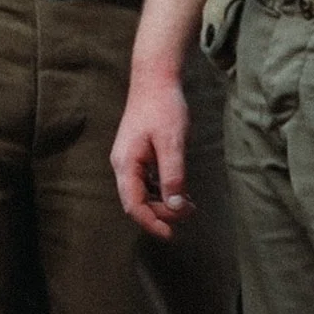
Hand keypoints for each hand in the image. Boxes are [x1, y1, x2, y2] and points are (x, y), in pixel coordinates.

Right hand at [111, 77, 197, 239]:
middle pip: (137, 202)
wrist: (155, 79)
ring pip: (143, 193)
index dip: (151, 223)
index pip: (133, 205)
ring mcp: (129, 160)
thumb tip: (177, 207)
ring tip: (189, 203)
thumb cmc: (163, 107)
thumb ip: (173, 176)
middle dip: (163, 212)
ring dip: (164, 203)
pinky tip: (181, 189)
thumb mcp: (172, 143)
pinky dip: (163, 190)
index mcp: (126, 164)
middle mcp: (123, 164)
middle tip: (190, 210)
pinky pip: (147, 182)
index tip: (171, 235)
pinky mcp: (138, 155)